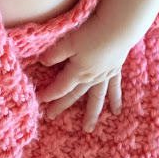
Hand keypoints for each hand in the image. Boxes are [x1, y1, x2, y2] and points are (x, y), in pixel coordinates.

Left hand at [36, 16, 129, 130]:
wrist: (119, 29)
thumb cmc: (92, 33)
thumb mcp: (69, 42)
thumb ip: (55, 53)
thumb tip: (42, 63)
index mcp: (78, 72)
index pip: (60, 87)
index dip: (49, 94)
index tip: (40, 100)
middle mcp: (90, 78)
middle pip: (74, 94)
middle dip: (62, 105)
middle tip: (51, 117)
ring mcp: (104, 75)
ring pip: (96, 98)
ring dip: (91, 113)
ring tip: (88, 128)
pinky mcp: (115, 69)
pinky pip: (115, 88)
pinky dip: (115, 99)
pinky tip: (117, 110)